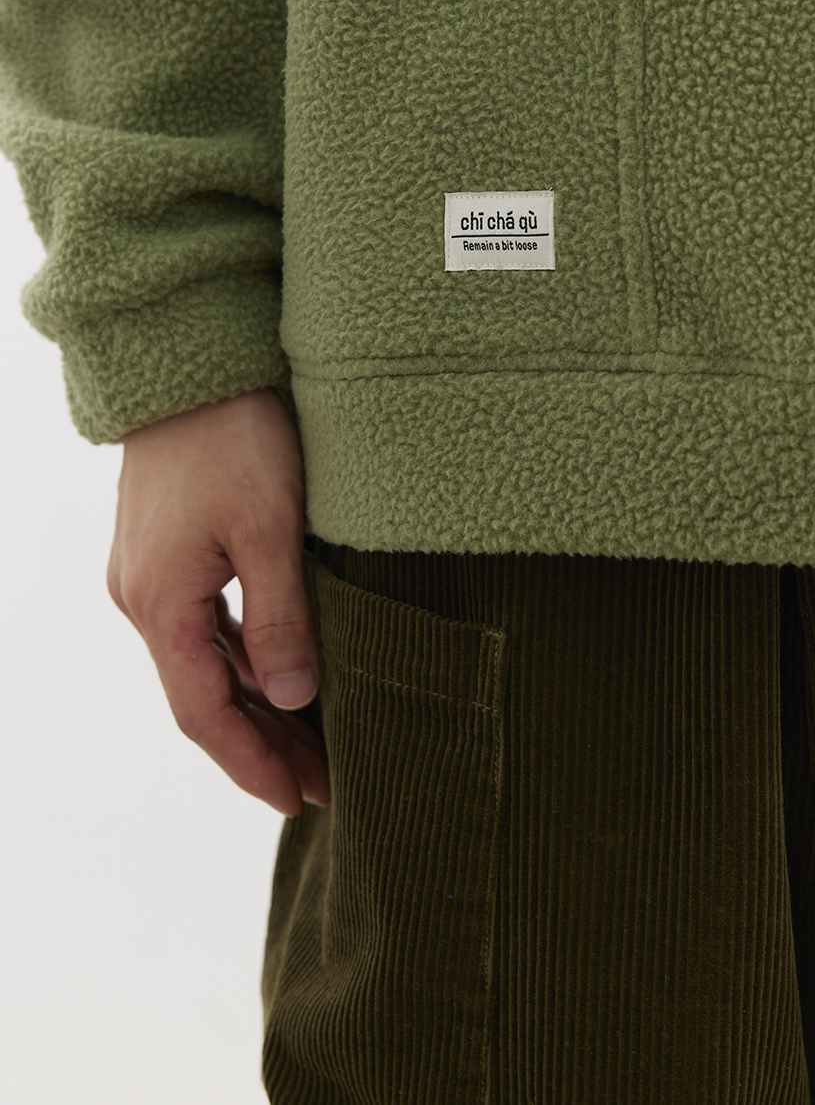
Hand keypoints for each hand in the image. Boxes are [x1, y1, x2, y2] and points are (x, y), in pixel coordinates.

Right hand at [107, 387, 329, 816]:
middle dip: (261, 744)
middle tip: (324, 782)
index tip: (298, 800)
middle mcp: (143, 597)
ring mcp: (150, 573)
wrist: (191, 360)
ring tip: (315, 739)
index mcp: (162, 603)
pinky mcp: (165, 549)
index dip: (250, 764)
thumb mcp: (270, 530)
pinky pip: (204, 626)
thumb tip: (295, 699)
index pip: (204, 713)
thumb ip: (282, 619)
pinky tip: (283, 672)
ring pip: (204, 662)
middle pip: (203, 695)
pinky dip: (243, 659)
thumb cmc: (235, 435)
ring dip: (256, 703)